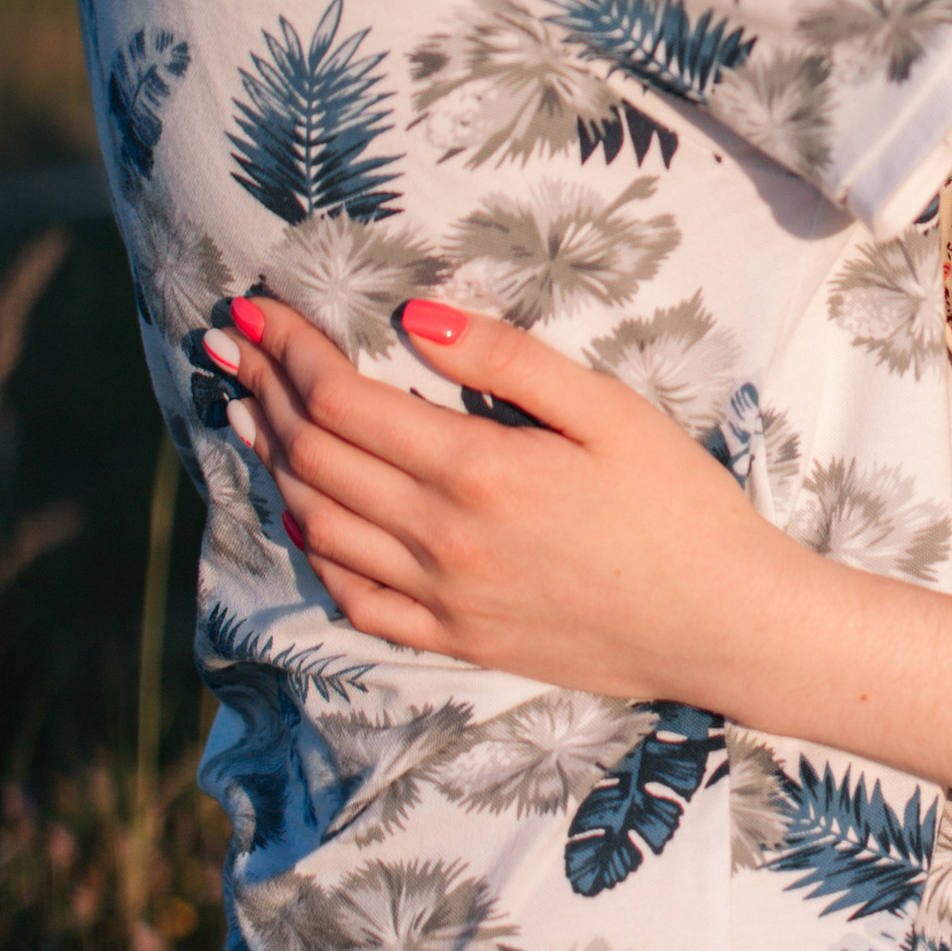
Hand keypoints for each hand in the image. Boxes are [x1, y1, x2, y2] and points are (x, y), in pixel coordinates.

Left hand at [215, 293, 798, 697]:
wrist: (720, 622)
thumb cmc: (676, 501)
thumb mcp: (607, 409)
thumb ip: (508, 360)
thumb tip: (416, 314)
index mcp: (476, 470)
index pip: (343, 401)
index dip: (290, 350)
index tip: (257, 309)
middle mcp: (440, 540)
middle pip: (314, 458)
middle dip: (264, 392)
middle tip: (231, 346)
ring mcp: (440, 600)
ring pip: (319, 526)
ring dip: (271, 464)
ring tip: (246, 413)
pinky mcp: (453, 641)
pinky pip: (352, 599)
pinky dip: (311, 550)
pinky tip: (301, 515)